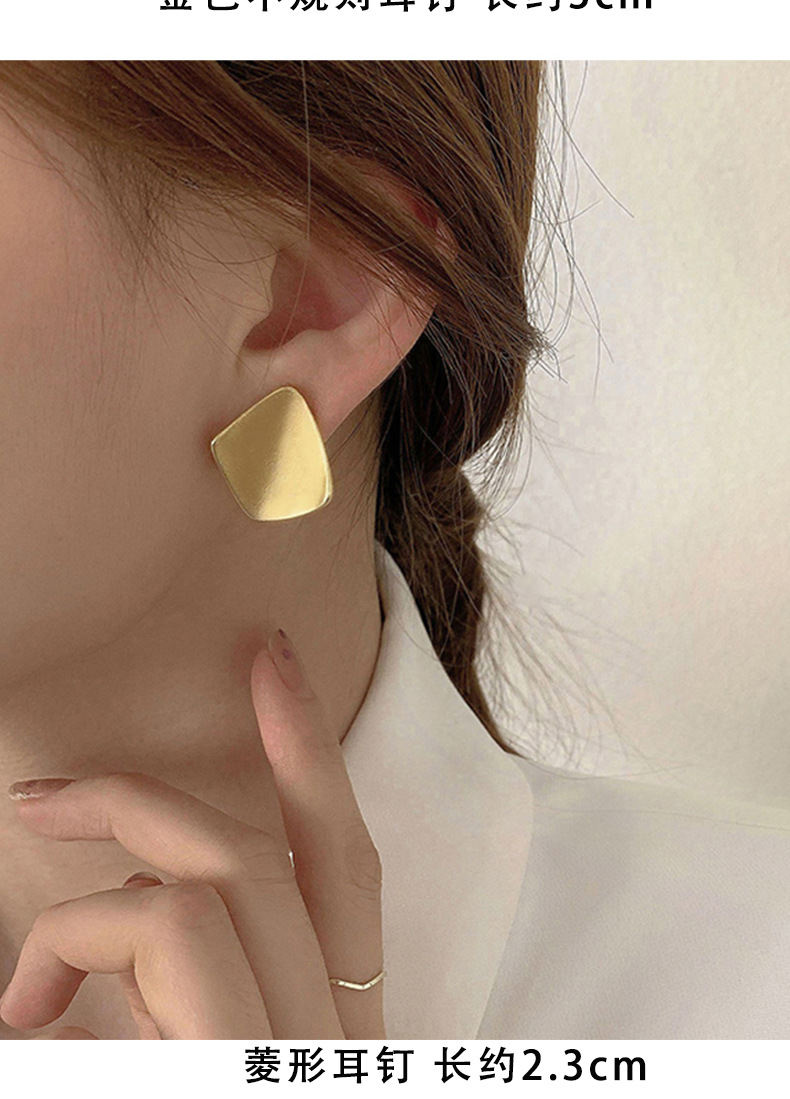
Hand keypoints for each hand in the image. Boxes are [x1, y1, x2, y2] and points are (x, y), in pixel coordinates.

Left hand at [0, 629, 384, 1039]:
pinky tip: (33, 1021)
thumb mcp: (208, 1067)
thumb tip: (145, 891)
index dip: (312, 750)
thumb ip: (188, 989)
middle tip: (38, 799)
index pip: (349, 866)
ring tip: (24, 998)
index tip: (272, 655)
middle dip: (135, 803)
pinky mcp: (240, 1067)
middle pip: (260, 856)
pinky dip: (74, 948)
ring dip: (82, 920)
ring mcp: (299, 1052)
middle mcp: (336, 1032)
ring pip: (206, 887)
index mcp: (338, 1024)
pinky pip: (167, 933)